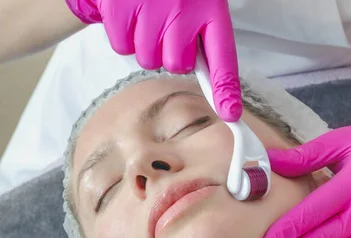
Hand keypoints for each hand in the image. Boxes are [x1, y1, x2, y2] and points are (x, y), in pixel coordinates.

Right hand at [65, 0, 241, 120]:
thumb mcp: (195, 3)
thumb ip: (205, 40)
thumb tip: (220, 94)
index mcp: (209, 6)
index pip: (222, 56)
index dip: (225, 89)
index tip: (230, 113)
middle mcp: (183, 7)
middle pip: (176, 66)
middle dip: (169, 54)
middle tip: (164, 27)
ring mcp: (151, 8)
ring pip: (148, 60)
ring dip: (144, 45)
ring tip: (144, 15)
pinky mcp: (120, 8)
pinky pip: (123, 47)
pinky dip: (122, 35)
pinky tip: (128, 13)